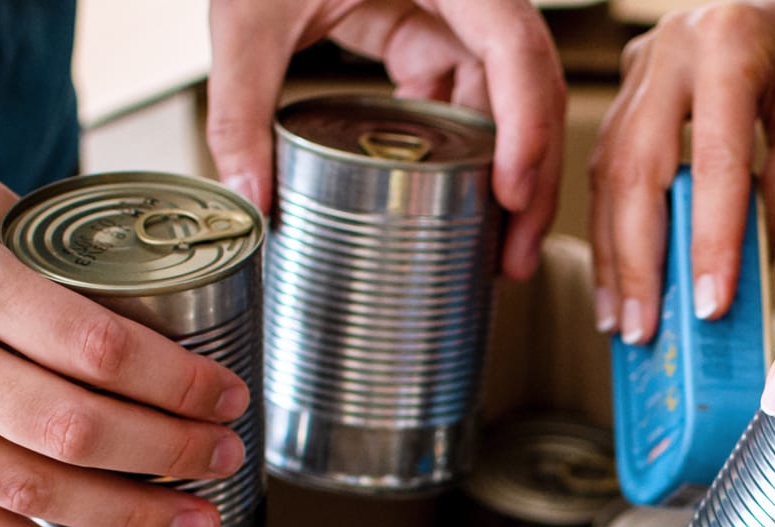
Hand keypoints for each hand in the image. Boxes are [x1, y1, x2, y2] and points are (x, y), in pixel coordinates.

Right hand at [0, 142, 251, 526]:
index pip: (93, 347)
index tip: (225, 399)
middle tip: (223, 460)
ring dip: (124, 516)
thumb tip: (159, 314)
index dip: (176, 385)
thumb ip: (59, 262)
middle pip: (70, 429)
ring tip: (192, 520)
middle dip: (167, 455)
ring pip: (26, 490)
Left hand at [206, 0, 565, 279]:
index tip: (512, 194)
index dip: (525, 125)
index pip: (514, 46)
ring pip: (505, 97)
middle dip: (531, 175)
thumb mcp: (249, 12)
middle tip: (516, 254)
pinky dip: (462, 147)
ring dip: (504, 172)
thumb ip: (243, 104)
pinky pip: (464, 89)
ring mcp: (451, 8)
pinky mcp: (428, 25)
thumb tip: (252, 199)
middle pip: (529, 85)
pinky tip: (453, 198)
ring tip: (494, 243)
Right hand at [588, 0, 774, 342]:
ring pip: (611, 168)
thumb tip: (734, 295)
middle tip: (641, 331)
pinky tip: (620, 278)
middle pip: (638, 168)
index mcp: (730, 46)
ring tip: (623, 321)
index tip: (706, 310)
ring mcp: (646, 58)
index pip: (715, 164)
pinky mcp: (636, 80)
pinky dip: (615, 223)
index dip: (708, 244)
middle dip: (638, 261)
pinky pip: (613, 158)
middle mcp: (674, 45)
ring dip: (615, 252)